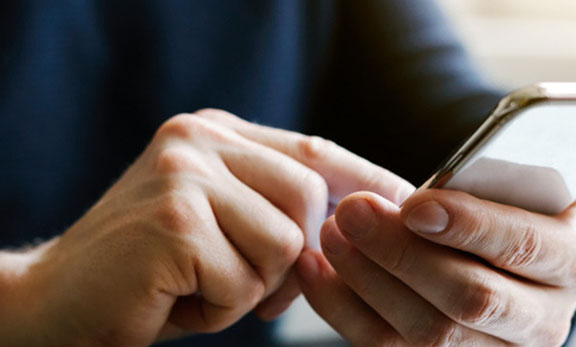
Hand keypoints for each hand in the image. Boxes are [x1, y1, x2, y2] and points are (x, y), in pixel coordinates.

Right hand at [4, 109, 412, 344]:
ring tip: (196, 287)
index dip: (365, 181)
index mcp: (215, 133)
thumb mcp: (220, 225)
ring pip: (285, 243)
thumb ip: (274, 205)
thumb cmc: (151, 274)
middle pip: (310, 199)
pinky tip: (175, 299)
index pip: (314, 151)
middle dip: (290, 259)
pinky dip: (219, 308)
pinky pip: (246, 279)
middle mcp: (200, 139)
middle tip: (239, 285)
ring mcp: (185, 174)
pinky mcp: (174, 219)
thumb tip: (359, 215)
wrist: (54, 304)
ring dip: (250, 287)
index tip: (408, 204)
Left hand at [298, 159, 575, 345]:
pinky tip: (317, 266)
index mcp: (571, 267)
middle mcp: (537, 320)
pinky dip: (341, 306)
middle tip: (355, 211)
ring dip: (366, 278)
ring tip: (333, 231)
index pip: (526, 249)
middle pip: (467, 298)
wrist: (490, 251)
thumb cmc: (515, 209)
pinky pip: (381, 346)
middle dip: (403, 254)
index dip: (472, 226)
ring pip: (419, 330)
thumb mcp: (549, 188)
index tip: (417, 203)